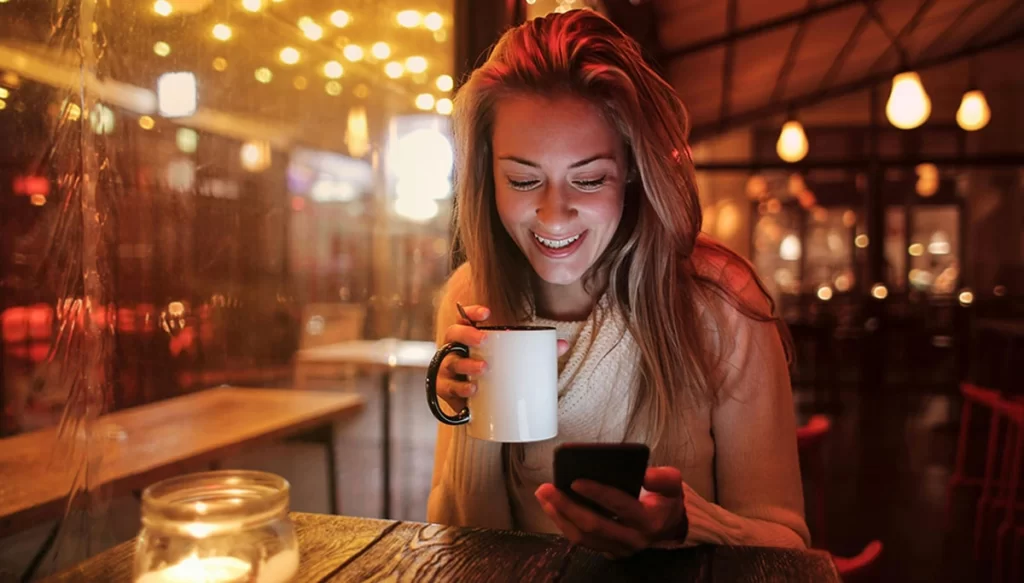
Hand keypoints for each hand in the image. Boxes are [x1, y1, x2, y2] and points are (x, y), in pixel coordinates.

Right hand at [436, 305, 569, 413]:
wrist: (472, 402)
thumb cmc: (490, 371)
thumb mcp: (508, 358)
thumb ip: (534, 350)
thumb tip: (562, 344)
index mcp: (467, 336)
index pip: (464, 317)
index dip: (471, 311)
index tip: (487, 313)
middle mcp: (453, 349)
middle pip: (453, 335)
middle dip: (467, 335)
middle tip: (484, 339)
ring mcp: (447, 370)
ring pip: (450, 363)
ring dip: (466, 364)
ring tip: (483, 368)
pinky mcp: (446, 391)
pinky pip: (448, 389)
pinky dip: (460, 390)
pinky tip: (472, 391)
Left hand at [534, 466, 686, 557]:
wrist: (669, 526)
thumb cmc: (666, 500)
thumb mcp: (674, 485)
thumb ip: (664, 478)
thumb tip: (645, 475)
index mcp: (648, 520)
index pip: (619, 505)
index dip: (597, 493)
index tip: (575, 480)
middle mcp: (632, 538)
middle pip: (594, 525)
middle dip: (567, 506)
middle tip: (547, 488)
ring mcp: (618, 548)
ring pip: (583, 537)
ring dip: (559, 516)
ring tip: (543, 495)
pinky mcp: (607, 550)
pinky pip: (581, 541)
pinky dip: (563, 523)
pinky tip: (551, 506)